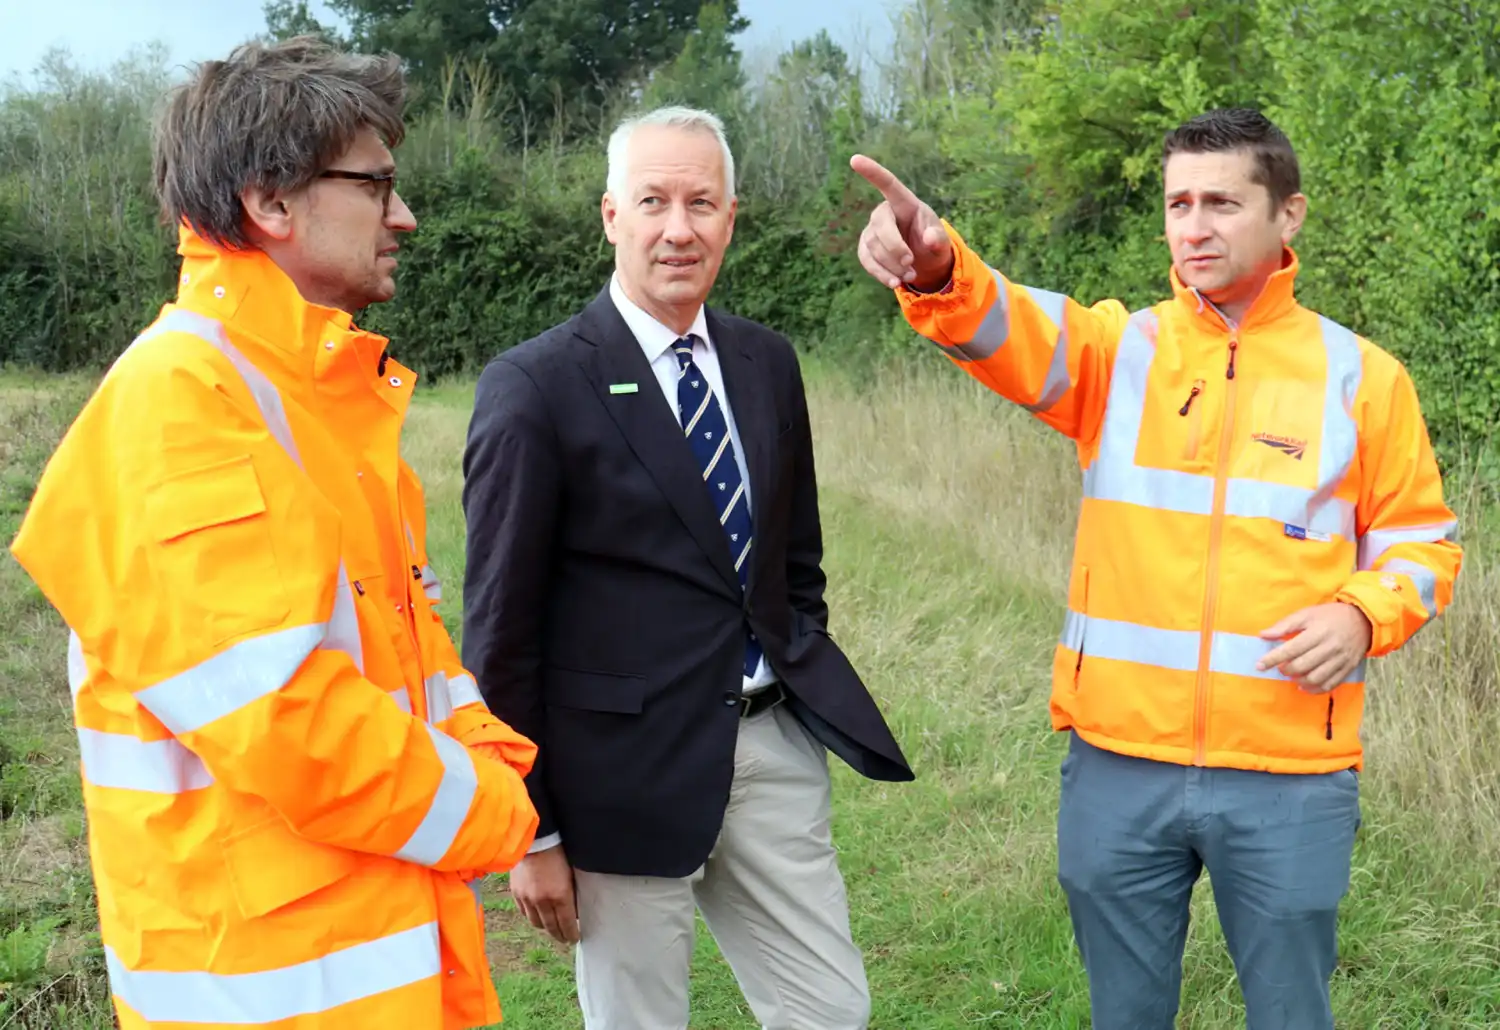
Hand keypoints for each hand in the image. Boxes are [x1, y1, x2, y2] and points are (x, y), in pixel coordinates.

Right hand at [508, 844, 578, 943]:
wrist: (536, 838)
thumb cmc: (559, 852)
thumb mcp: (572, 874)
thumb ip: (572, 893)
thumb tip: (575, 910)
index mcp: (560, 896)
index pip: (567, 924)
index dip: (571, 934)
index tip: (575, 938)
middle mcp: (543, 901)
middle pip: (551, 927)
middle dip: (560, 935)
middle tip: (565, 938)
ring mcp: (528, 898)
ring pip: (536, 923)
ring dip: (545, 927)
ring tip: (552, 928)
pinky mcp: (516, 893)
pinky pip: (524, 912)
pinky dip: (532, 916)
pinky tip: (538, 915)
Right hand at [850, 154, 953, 291]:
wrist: (924, 261)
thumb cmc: (932, 242)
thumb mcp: (941, 241)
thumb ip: (938, 239)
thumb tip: (930, 239)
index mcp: (904, 203)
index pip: (887, 184)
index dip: (872, 172)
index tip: (854, 159)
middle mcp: (885, 213)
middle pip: (880, 225)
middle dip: (894, 248)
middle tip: (910, 264)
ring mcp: (872, 231)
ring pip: (873, 247)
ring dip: (891, 266)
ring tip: (910, 276)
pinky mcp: (866, 249)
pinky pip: (867, 261)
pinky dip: (881, 274)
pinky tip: (894, 283)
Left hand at [1257, 603, 1372, 693]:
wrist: (1364, 621)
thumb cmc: (1330, 616)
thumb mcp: (1307, 614)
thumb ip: (1285, 625)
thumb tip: (1263, 635)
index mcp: (1318, 632)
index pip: (1291, 649)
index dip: (1273, 658)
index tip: (1259, 665)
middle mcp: (1330, 647)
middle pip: (1302, 665)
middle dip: (1286, 670)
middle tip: (1280, 668)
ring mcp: (1340, 660)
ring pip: (1316, 678)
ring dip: (1299, 681)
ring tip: (1292, 676)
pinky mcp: (1347, 669)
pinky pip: (1330, 685)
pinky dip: (1314, 689)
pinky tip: (1304, 686)